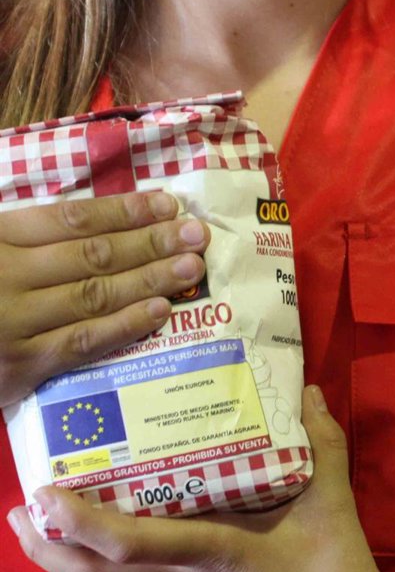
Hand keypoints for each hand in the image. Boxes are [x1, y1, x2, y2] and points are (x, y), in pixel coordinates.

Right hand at [0, 191, 209, 407]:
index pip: (68, 219)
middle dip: (149, 242)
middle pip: (91, 255)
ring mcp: (13, 324)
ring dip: (148, 279)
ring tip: (190, 266)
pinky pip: (82, 343)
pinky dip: (125, 326)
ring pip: (94, 296)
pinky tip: (160, 310)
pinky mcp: (18, 368)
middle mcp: (4, 276)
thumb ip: (20, 231)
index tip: (166, 203)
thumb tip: (88, 216)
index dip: (122, 211)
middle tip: (197, 232)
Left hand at [8, 387, 394, 571]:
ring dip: (60, 571)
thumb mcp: (335, 505)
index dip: (81, 523)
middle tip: (22, 509)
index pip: (133, 545)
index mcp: (220, 555)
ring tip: (40, 537)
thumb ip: (323, 446)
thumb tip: (312, 391)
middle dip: (48, 547)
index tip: (47, 493)